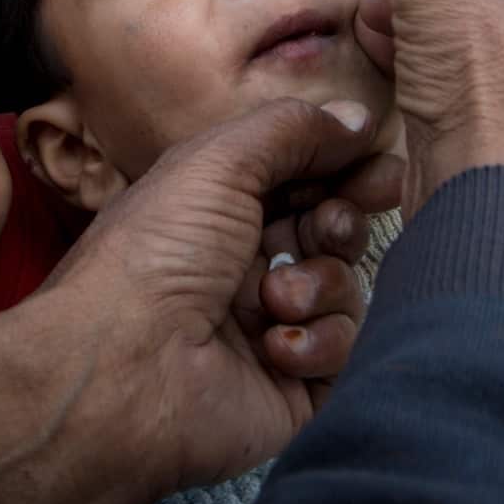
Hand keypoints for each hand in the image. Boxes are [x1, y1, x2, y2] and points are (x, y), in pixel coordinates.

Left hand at [0, 97, 383, 503]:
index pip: (297, 180)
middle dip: (340, 221)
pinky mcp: (291, 386)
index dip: (340, 169)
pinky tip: (273, 349)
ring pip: (342, 289)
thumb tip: (356, 117)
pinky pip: (341, 351)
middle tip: (328, 226)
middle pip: (328, 231)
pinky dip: (316, 343)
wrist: (125, 366)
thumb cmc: (155, 254)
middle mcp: (238, 266)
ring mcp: (265, 327)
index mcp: (212, 211)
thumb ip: (291, 131)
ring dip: (320, 285)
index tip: (378, 165)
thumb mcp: (217, 163)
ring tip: (275, 299)